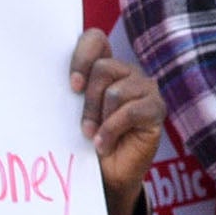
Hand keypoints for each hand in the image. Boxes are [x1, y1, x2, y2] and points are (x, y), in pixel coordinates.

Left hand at [73, 29, 166, 214]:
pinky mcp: (156, 109)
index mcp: (106, 66)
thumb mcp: (74, 112)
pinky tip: (105, 144)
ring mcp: (145, 89)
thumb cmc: (88, 141)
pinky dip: (112, 130)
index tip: (73, 86)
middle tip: (84, 127)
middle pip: (103, 68)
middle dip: (88, 102)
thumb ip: (73, 91)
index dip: (81, 57)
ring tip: (95, 137)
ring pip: (115, 91)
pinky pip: (131, 111)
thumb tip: (59, 80)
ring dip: (100, 119)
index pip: (95, 39)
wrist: (107, 175)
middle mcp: (127, 72)